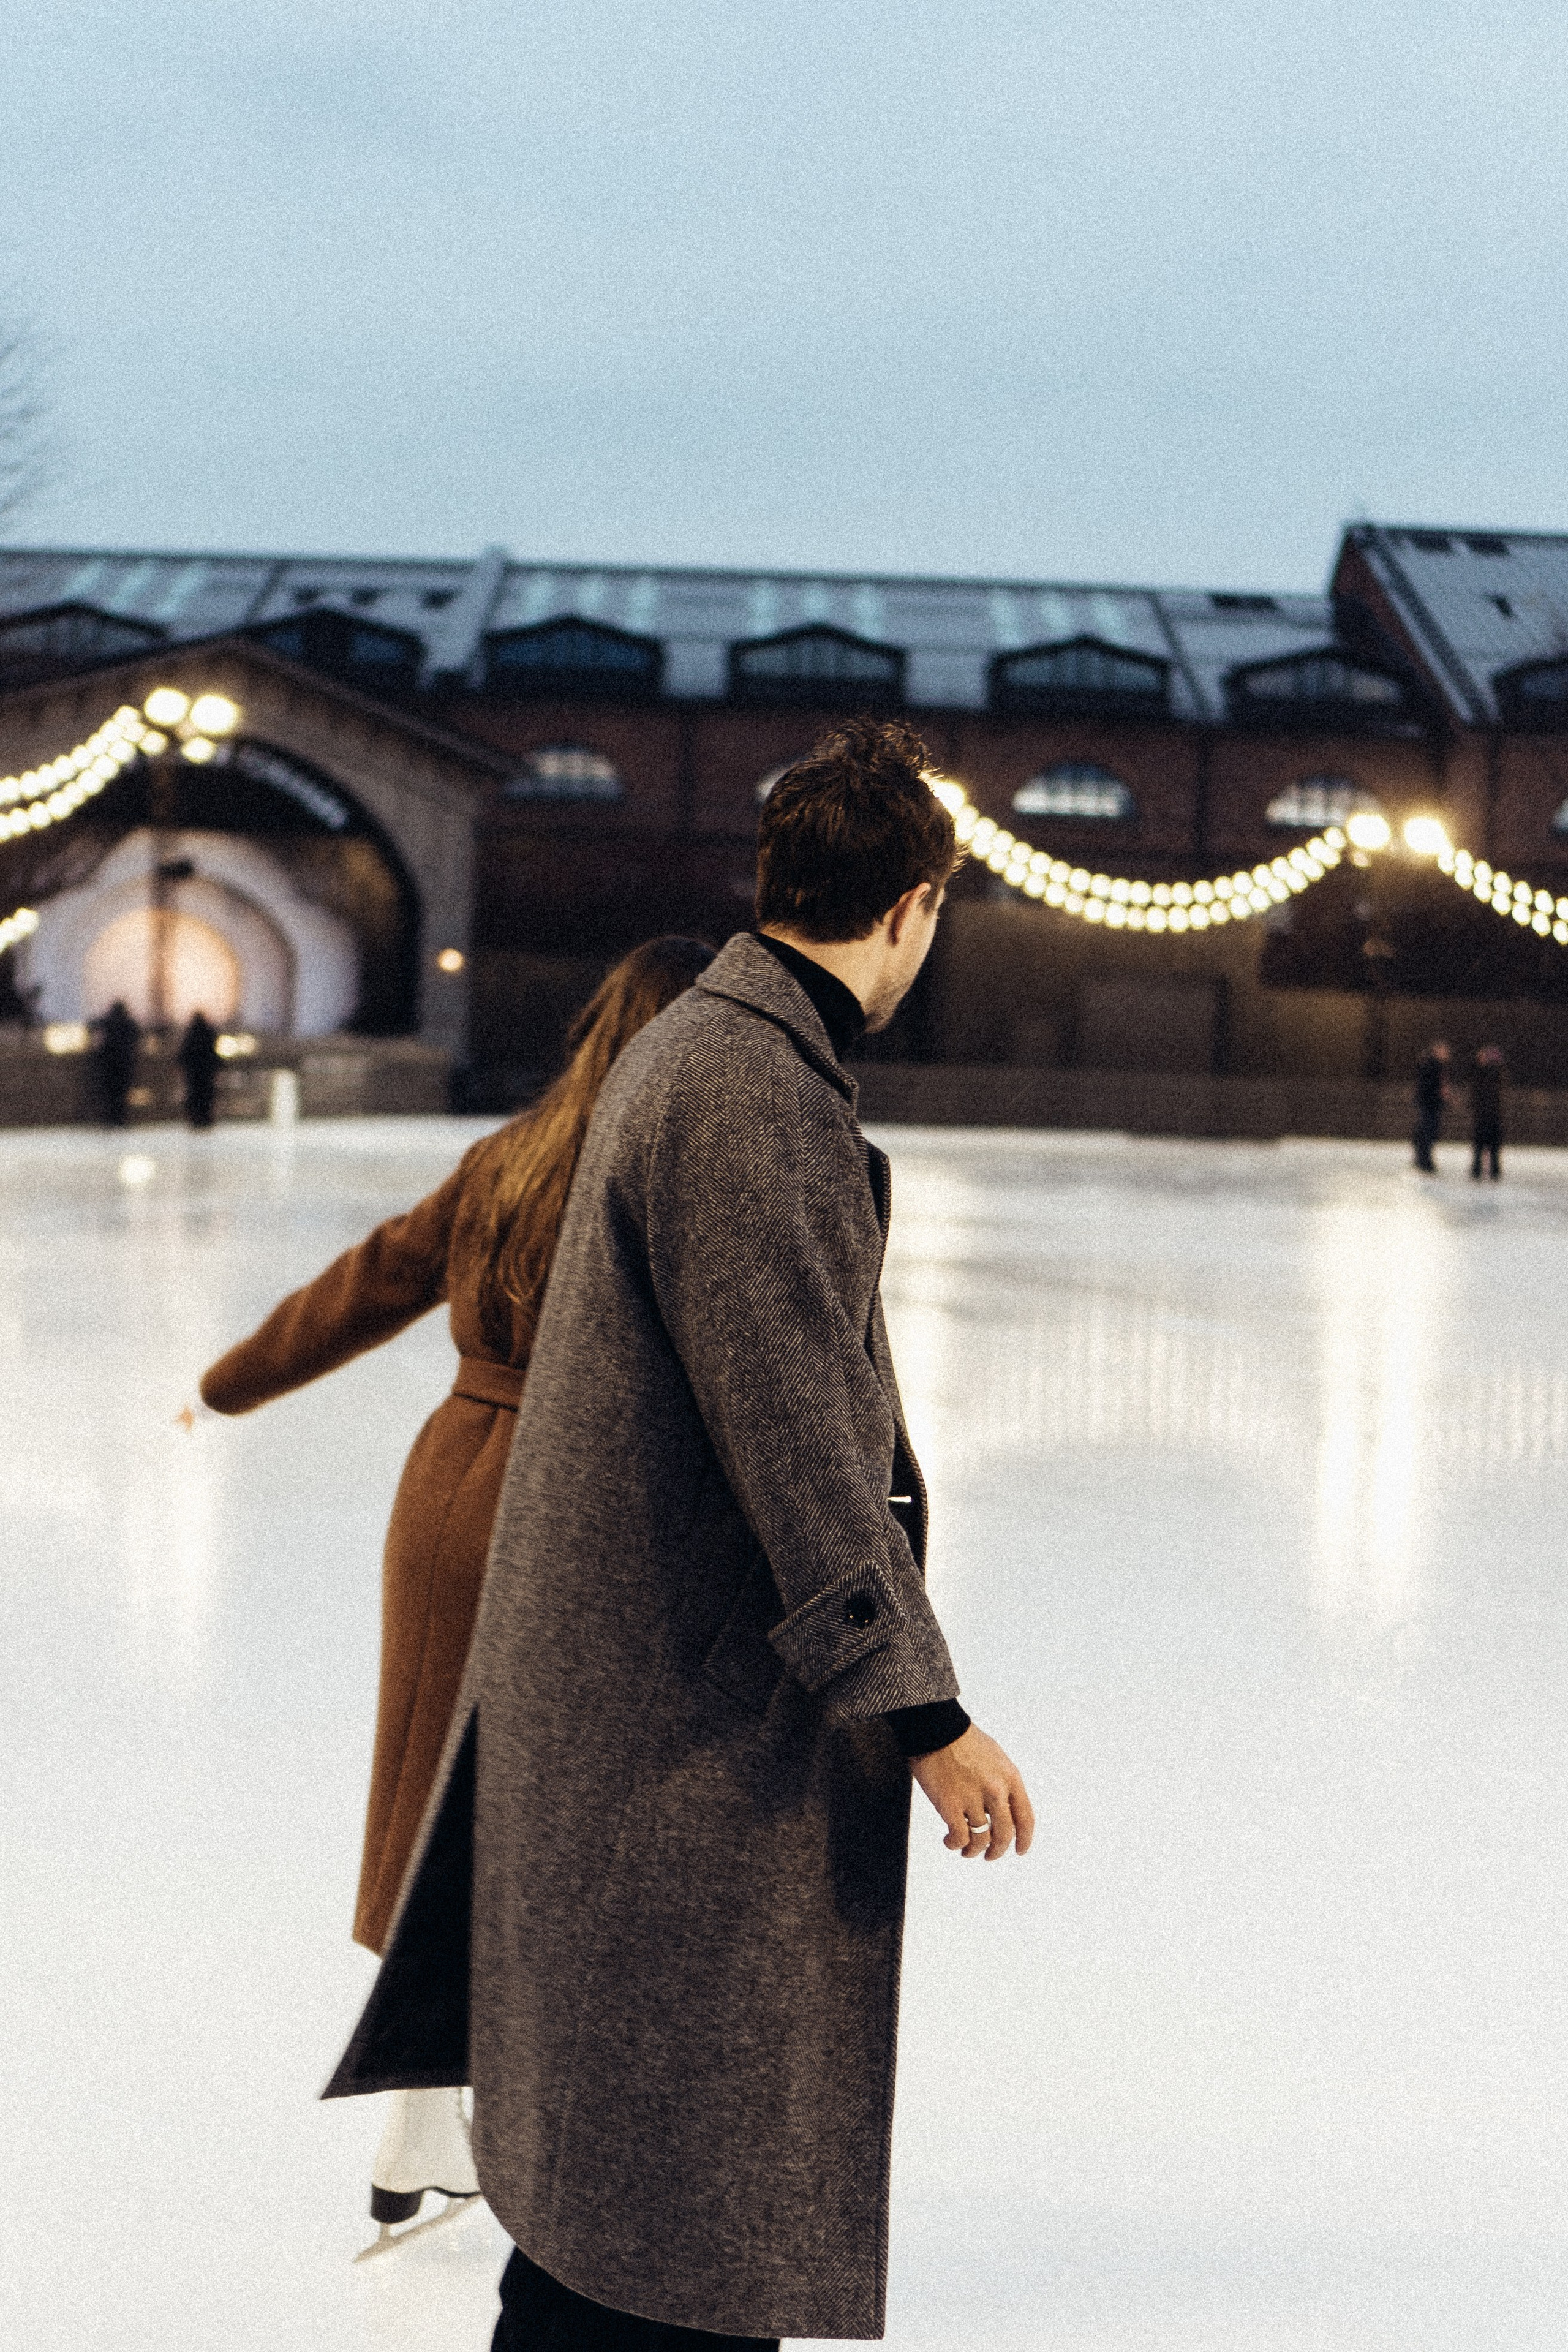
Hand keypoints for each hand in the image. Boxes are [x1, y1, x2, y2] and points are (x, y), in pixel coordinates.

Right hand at [910, 1724, 1033, 1859]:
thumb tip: (1003, 1806)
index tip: (1020, 1851)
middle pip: (1004, 1835)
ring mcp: (973, 1799)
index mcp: (1010, 1779)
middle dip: (997, 1850)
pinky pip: (959, 1837)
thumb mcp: (996, 1758)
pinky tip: (949, 1841)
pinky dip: (955, 1844)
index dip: (1025, 1840)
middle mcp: (996, 1792)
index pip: (1025, 1818)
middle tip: (990, 1856)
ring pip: (980, 1839)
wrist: (936, 1728)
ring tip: (966, 1851)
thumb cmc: (963, 1739)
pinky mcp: (950, 1805)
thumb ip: (1002, 1782)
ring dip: (973, 1851)